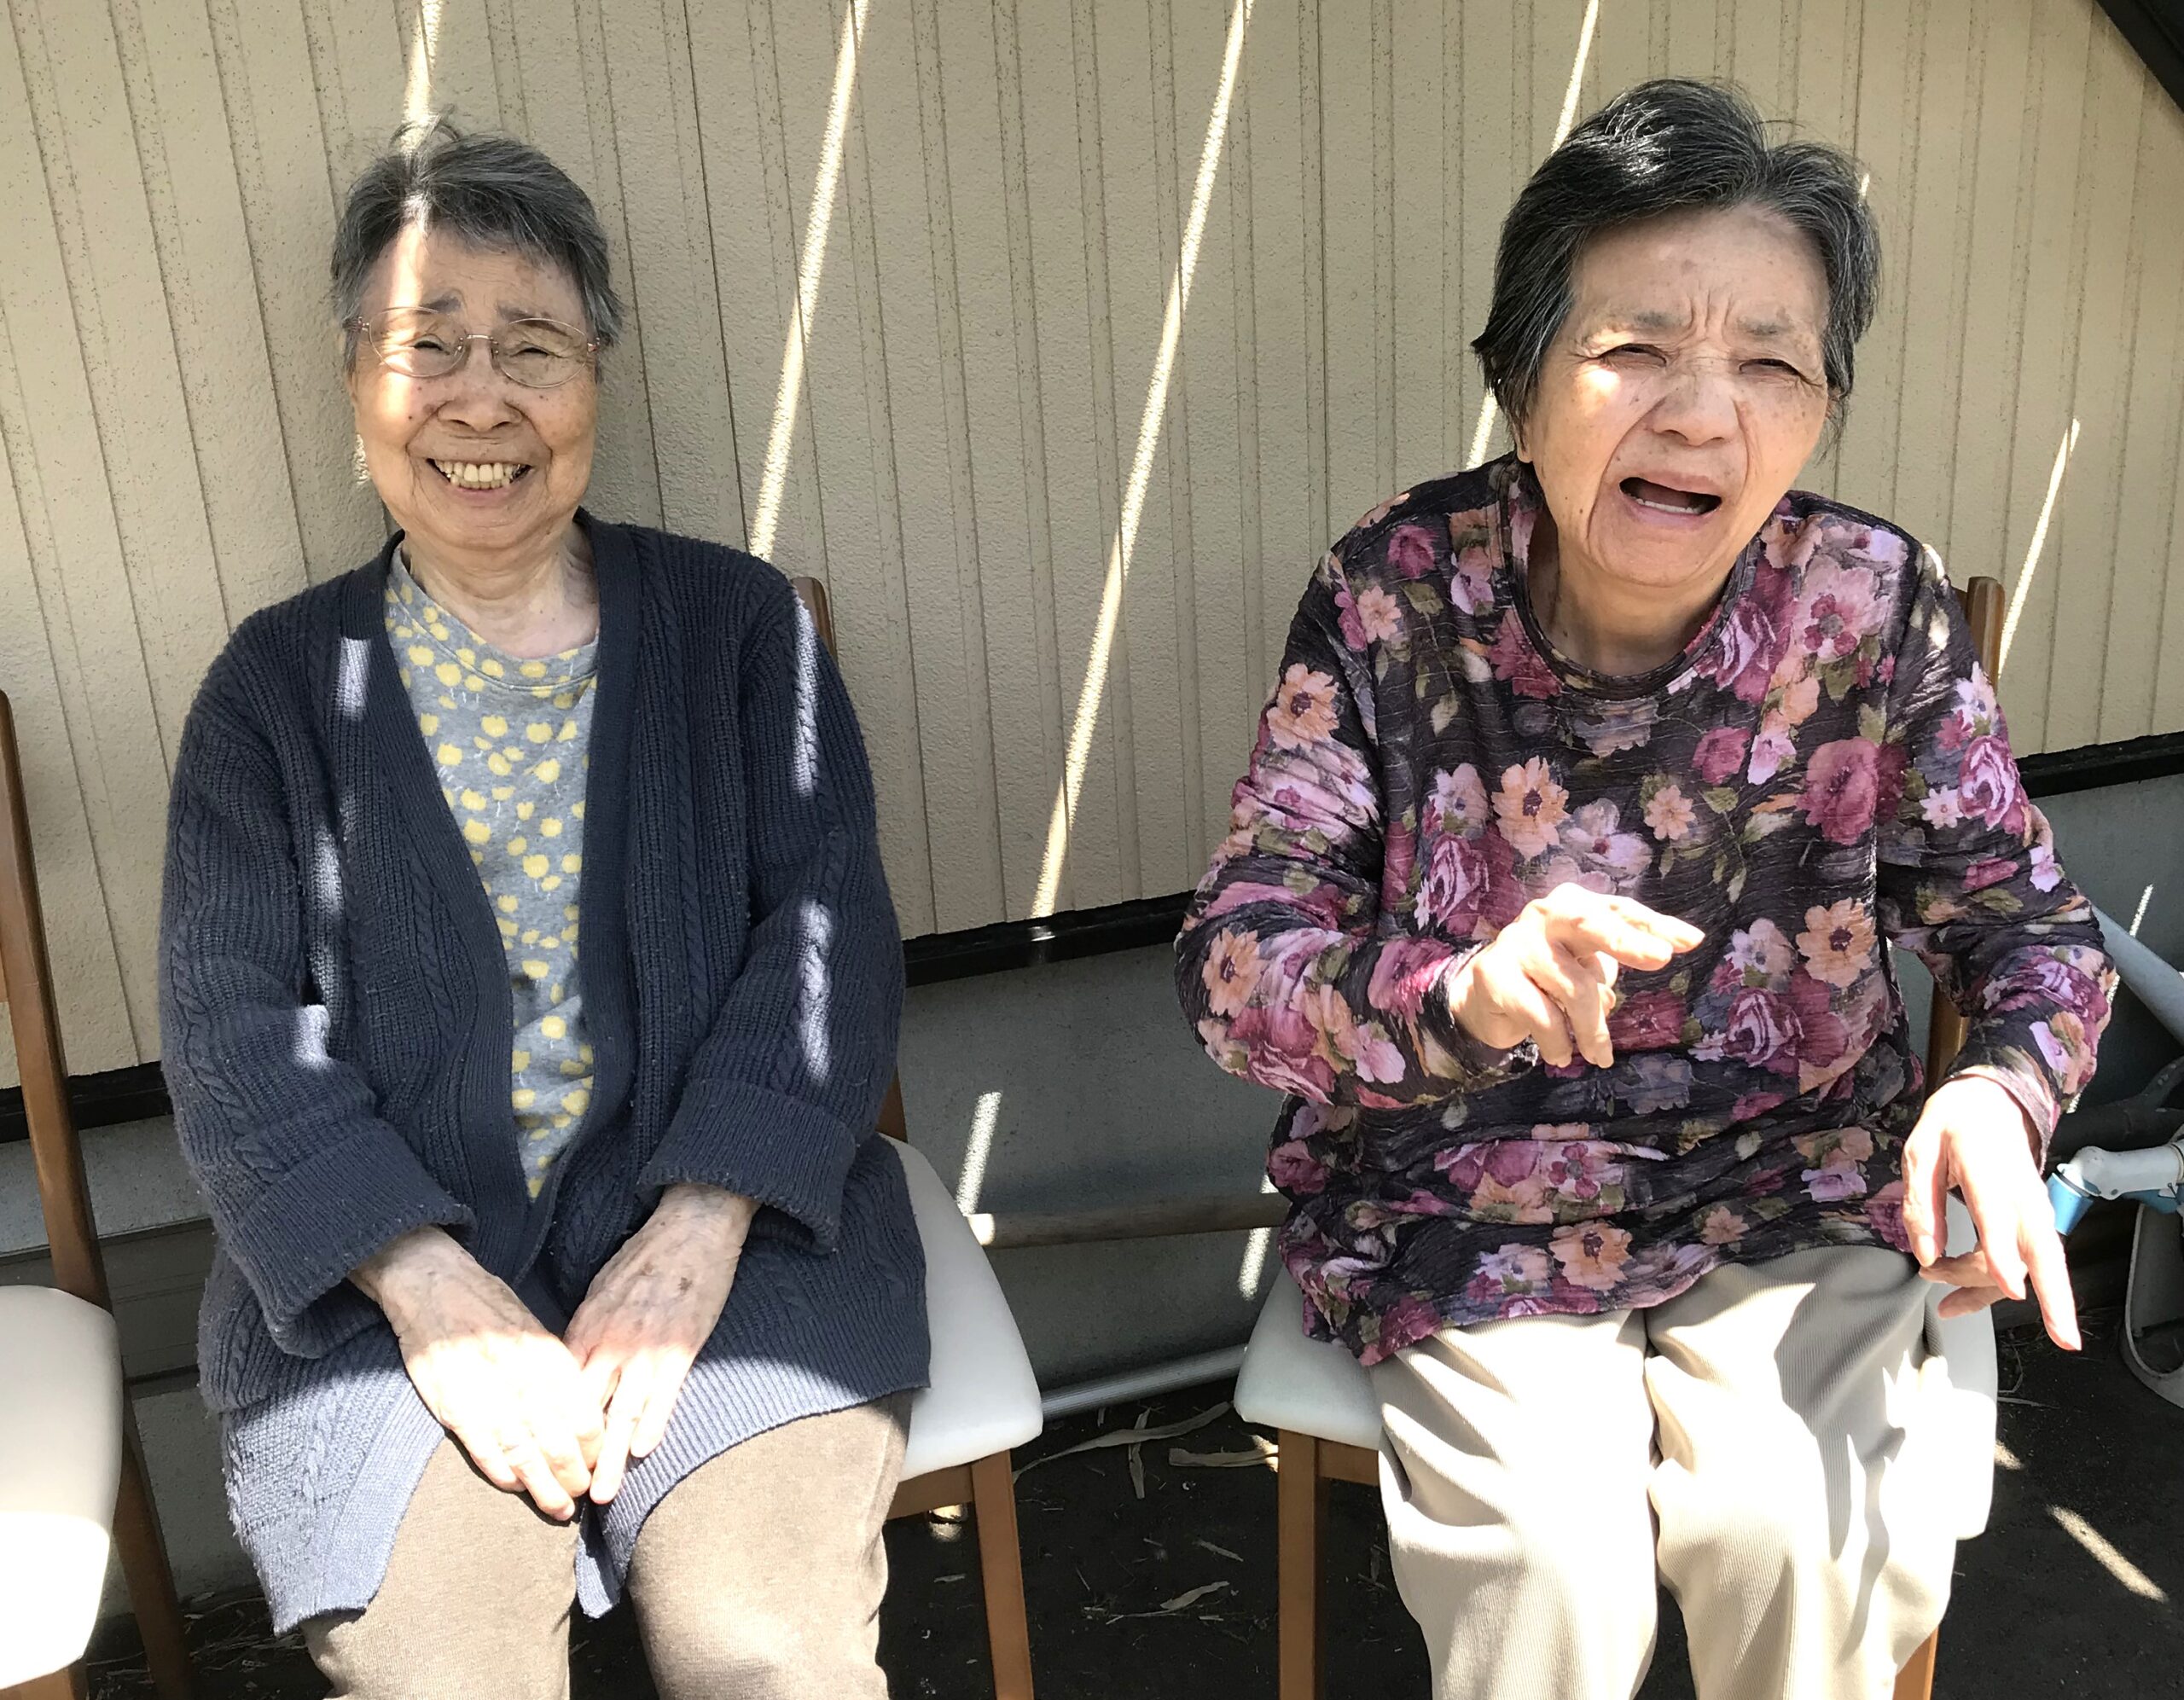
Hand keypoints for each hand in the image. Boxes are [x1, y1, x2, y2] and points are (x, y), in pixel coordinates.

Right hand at [352, 1228, 603, 1517]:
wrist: (438, 1289)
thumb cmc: (492, 1310)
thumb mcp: (538, 1334)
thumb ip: (558, 1372)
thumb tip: (581, 1410)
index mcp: (552, 1362)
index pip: (586, 1419)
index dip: (596, 1450)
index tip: (598, 1465)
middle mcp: (527, 1384)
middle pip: (561, 1446)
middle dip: (575, 1477)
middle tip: (582, 1497)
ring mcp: (491, 1399)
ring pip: (526, 1458)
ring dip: (544, 1489)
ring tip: (559, 1510)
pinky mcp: (457, 1409)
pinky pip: (487, 1453)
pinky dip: (504, 1475)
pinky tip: (516, 1488)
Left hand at [564, 1183, 757, 1504]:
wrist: (692, 1225)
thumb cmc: (648, 1255)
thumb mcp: (603, 1288)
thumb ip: (588, 1328)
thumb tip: (574, 1361)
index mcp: (587, 1328)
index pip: (560, 1390)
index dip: (551, 1430)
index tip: (545, 1462)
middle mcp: (609, 1342)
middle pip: (584, 1411)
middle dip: (574, 1457)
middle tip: (564, 1497)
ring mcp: (645, 1347)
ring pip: (621, 1413)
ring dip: (610, 1459)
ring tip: (602, 1495)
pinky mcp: (680, 1346)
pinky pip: (663, 1393)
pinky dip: (652, 1423)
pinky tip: (642, 1451)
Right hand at [1447, 886, 1703, 1067]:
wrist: (1483, 995)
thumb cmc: (1550, 975)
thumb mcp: (1590, 963)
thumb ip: (1626, 953)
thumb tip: (1674, 947)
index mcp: (1574, 905)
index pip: (1619, 911)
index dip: (1654, 925)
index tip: (1691, 942)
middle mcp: (1545, 915)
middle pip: (1589, 922)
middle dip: (1627, 940)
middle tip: (1661, 959)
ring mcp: (1517, 942)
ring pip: (1574, 988)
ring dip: (1592, 1031)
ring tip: (1599, 1057)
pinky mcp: (1495, 974)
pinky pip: (1542, 1016)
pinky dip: (1558, 1042)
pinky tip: (1561, 1056)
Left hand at [1903, 1074, 2080, 1350]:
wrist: (1990, 1102)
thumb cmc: (1952, 1126)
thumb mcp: (1919, 1152)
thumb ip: (1921, 1203)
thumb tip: (1926, 1254)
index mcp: (1987, 1168)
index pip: (1999, 1216)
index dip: (2005, 1254)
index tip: (2012, 1289)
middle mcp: (2020, 1193)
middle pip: (2044, 1250)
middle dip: (2057, 1297)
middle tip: (2064, 1338)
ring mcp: (2032, 1208)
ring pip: (2029, 1262)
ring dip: (1990, 1291)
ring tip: (1945, 1303)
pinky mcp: (2031, 1219)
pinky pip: (2022, 1258)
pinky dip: (1994, 1283)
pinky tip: (1961, 1298)